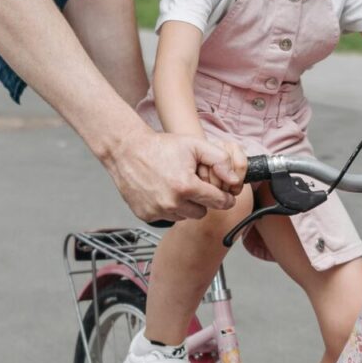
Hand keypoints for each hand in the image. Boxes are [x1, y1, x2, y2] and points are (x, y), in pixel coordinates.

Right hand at [105, 128, 240, 222]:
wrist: (127, 151)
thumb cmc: (160, 146)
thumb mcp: (195, 145)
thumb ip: (220, 160)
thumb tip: (235, 180)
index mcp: (186, 187)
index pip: (219, 202)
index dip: (224, 197)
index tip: (224, 195)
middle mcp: (172, 203)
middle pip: (202, 212)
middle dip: (202, 200)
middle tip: (193, 184)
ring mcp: (157, 211)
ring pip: (185, 216)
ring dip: (185, 205)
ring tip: (175, 185)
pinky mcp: (146, 215)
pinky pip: (167, 217)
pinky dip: (168, 207)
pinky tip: (162, 191)